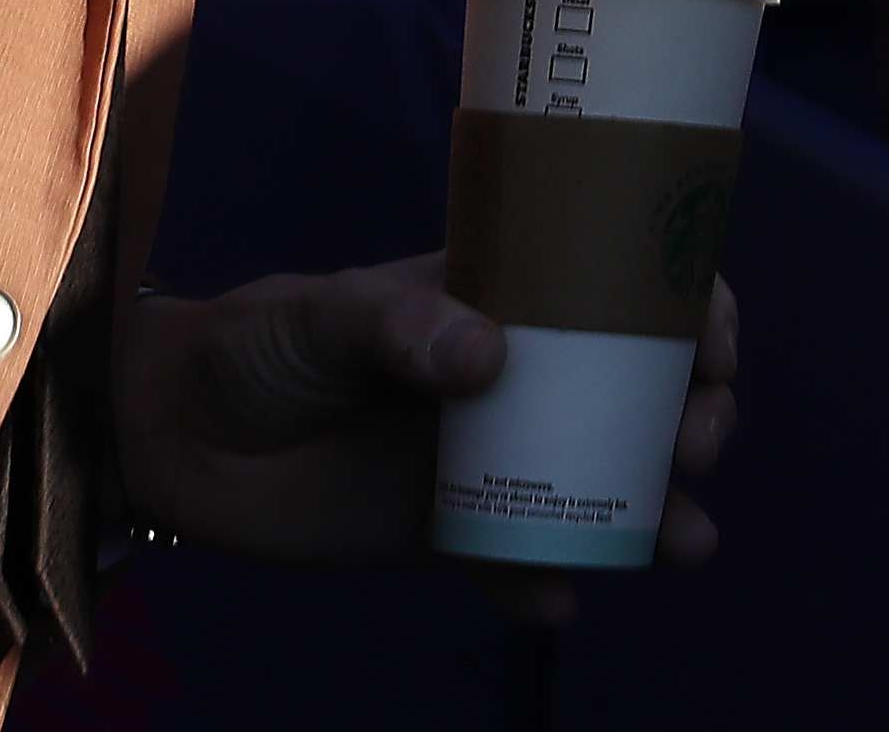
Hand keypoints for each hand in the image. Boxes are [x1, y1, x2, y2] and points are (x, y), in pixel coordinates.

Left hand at [113, 260, 737, 624]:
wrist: (174, 438)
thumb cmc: (257, 343)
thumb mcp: (323, 313)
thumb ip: (398, 326)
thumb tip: (488, 355)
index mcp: (505, 298)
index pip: (623, 287)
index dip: (689, 307)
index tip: (714, 343)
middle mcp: (517, 375)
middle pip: (639, 390)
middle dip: (693, 416)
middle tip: (694, 443)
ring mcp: (489, 457)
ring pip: (602, 483)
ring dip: (656, 512)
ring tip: (686, 542)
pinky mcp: (448, 532)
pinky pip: (520, 562)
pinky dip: (548, 585)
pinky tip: (558, 600)